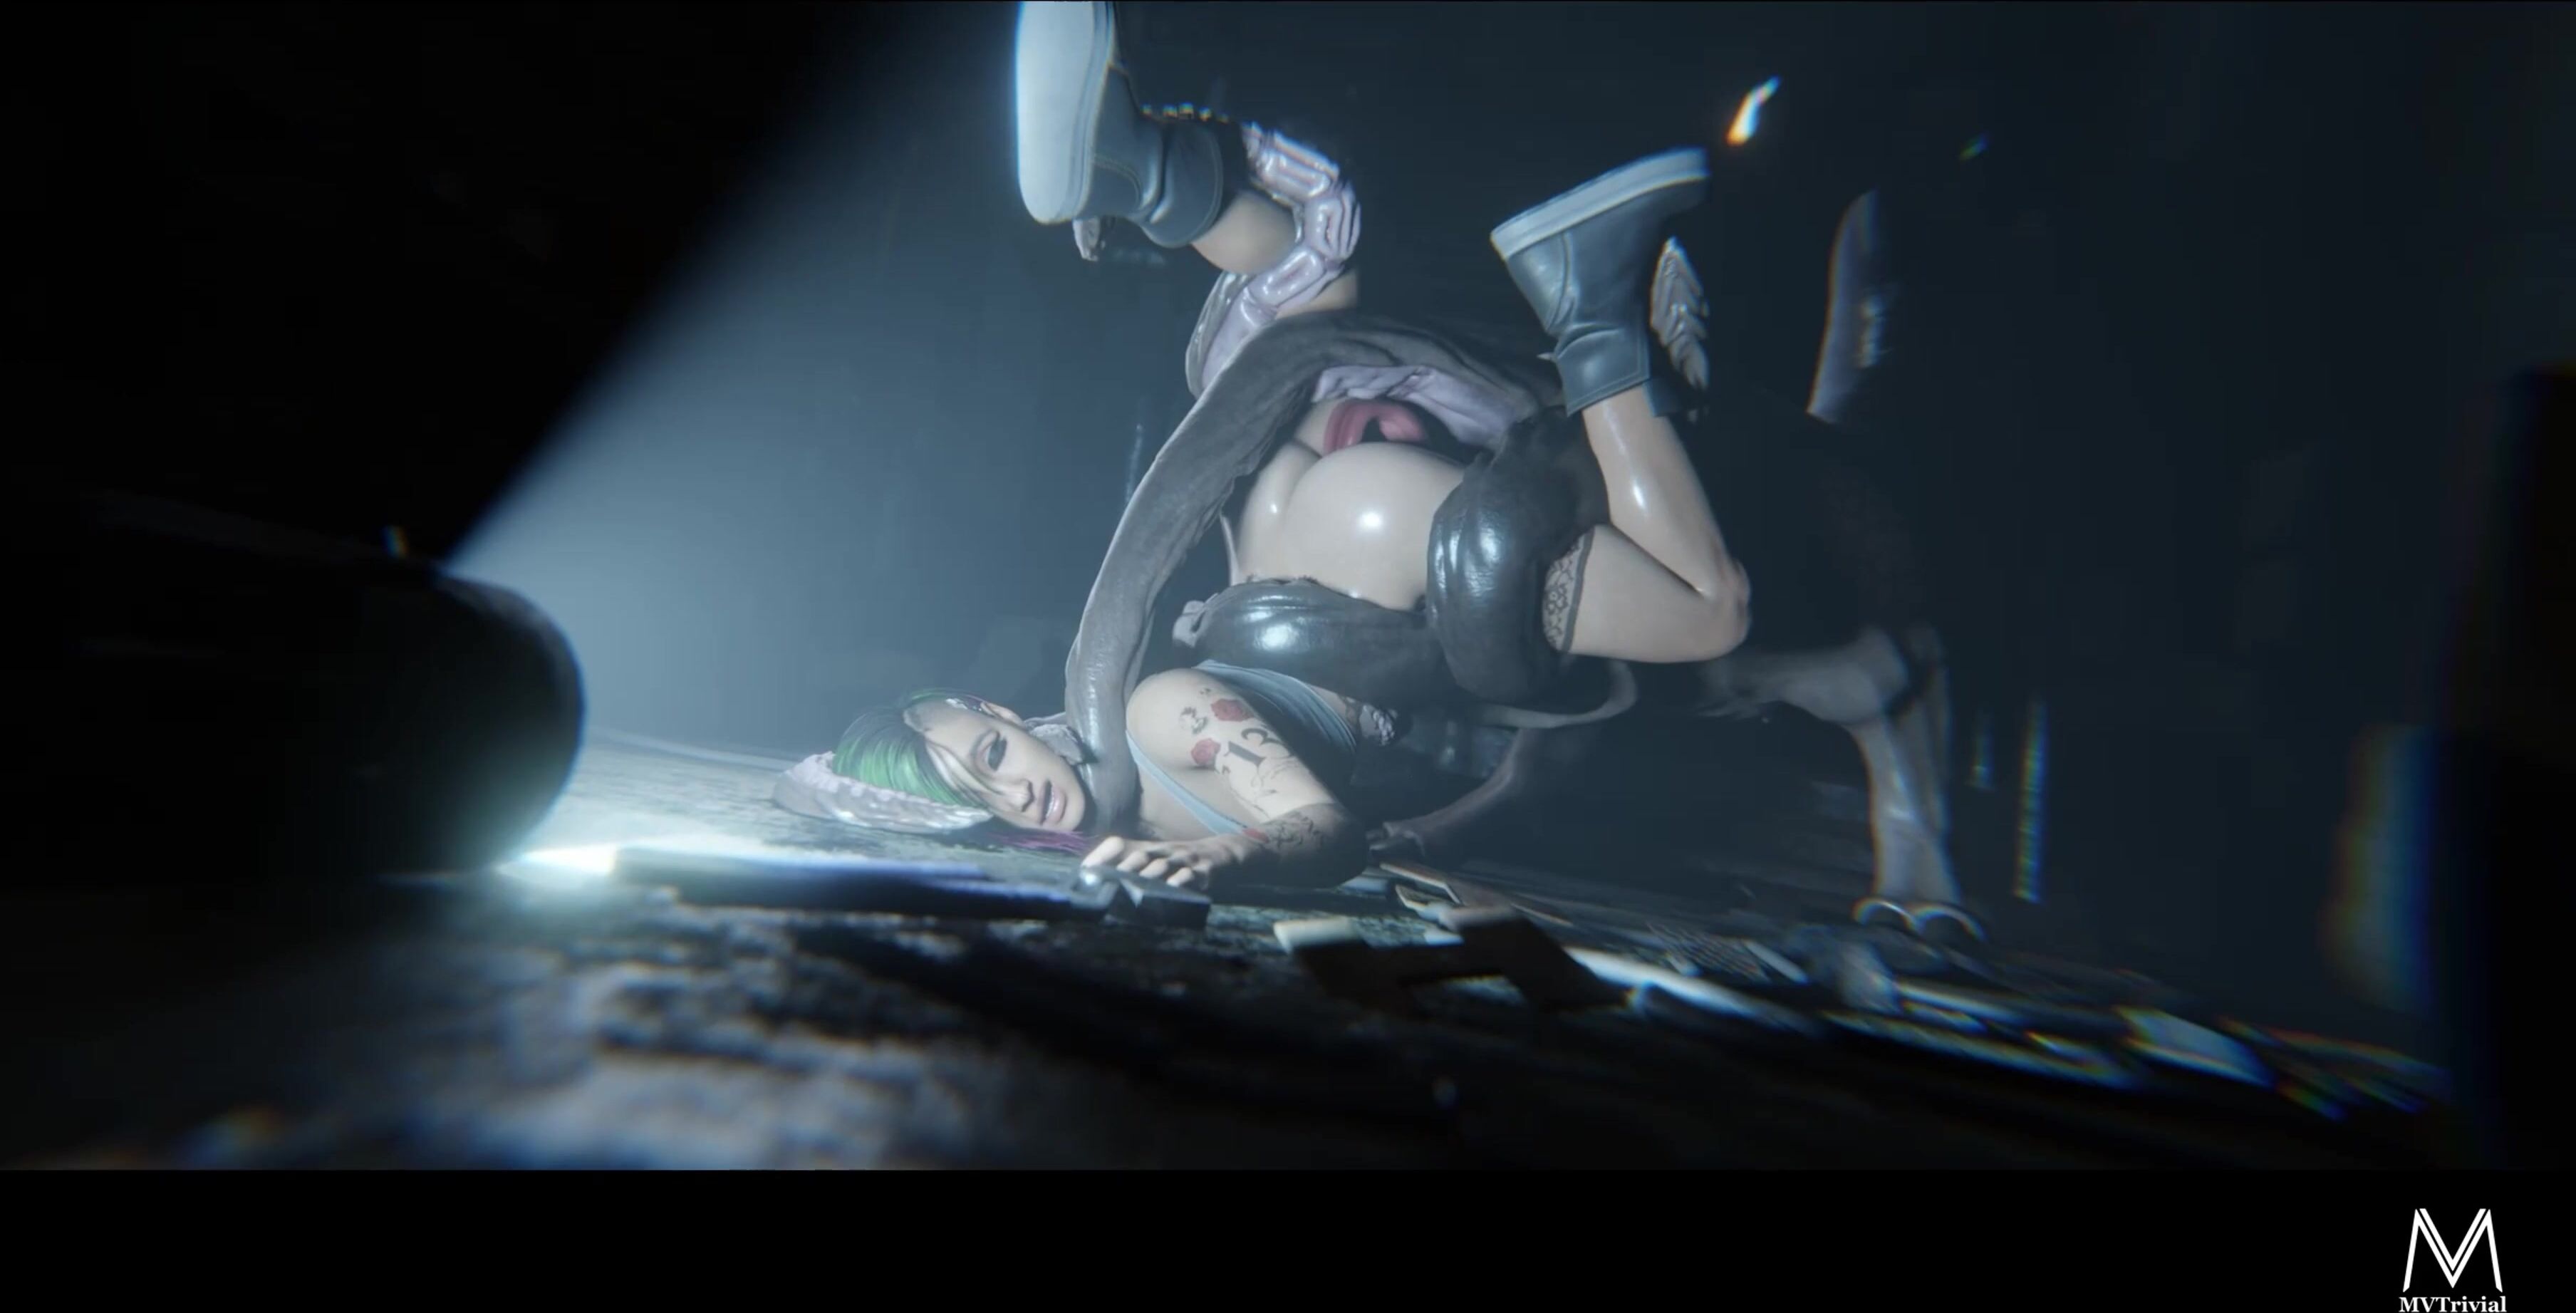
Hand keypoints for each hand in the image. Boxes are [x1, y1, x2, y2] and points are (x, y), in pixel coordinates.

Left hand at [1079, 834, 1252, 890]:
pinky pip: (1191, 876)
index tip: (1084, 869)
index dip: (1102, 854)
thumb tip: (1102, 883)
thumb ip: (1134, 867)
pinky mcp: (1204, 871)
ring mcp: (1185, 860)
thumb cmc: (1182, 861)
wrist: (1223, 853)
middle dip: (1123, 867)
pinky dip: (1180, 883)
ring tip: (1134, 890)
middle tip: (1107, 882)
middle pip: (1141, 855)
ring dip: (1148, 876)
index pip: (1121, 844)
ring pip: (1163, 865)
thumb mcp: (1158, 859)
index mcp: (1149, 848)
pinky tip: (1172, 891)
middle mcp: (1164, 851)